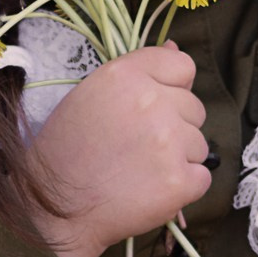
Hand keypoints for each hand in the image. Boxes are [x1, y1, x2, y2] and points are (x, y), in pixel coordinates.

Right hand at [23, 45, 211, 256]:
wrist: (55, 208)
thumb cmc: (67, 149)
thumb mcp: (91, 94)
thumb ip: (138, 71)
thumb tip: (177, 48)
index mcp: (126, 75)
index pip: (182, 66)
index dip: (172, 87)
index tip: (156, 106)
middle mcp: (152, 102)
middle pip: (194, 107)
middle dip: (175, 125)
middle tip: (139, 146)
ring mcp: (169, 142)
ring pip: (199, 143)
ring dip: (179, 157)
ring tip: (141, 170)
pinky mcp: (180, 181)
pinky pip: (201, 176)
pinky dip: (183, 186)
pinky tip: (151, 189)